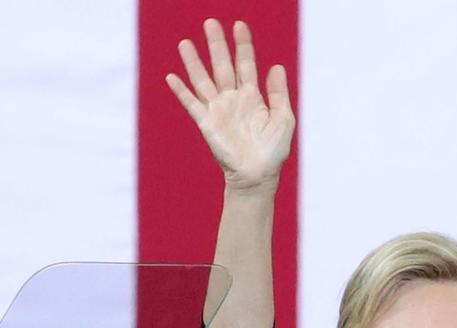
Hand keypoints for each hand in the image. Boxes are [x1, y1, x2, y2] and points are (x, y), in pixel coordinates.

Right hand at [166, 19, 293, 190]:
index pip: (246, 64)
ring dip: (194, 62)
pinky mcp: (206, 123)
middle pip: (222, 65)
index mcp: (253, 96)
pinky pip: (191, 103)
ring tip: (186, 42)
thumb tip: (276, 66)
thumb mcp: (283, 118)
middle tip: (211, 22)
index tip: (239, 25)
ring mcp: (218, 109)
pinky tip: (172, 77)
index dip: (243, 45)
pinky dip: (181, 91)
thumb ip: (279, 93)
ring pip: (203, 79)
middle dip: (217, 44)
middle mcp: (233, 99)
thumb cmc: (273, 150)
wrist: (258, 175)